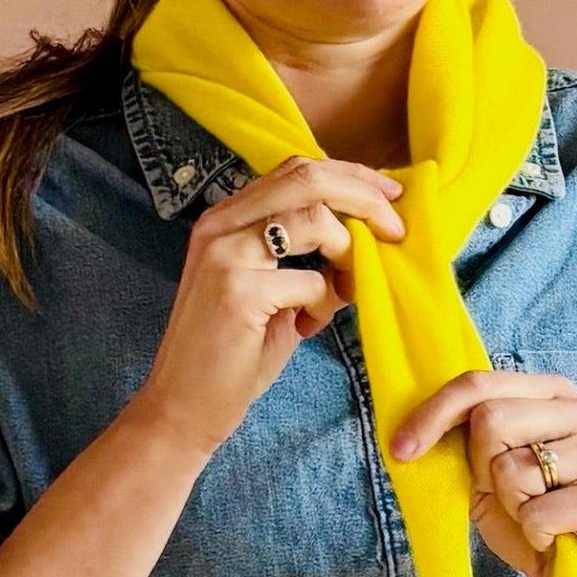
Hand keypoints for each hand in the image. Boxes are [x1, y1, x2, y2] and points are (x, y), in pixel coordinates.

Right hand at [132, 154, 408, 459]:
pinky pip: (311, 281)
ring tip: (350, 287)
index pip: (296, 170)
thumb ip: (304, 255)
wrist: (181, 406)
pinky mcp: (237, 292)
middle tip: (395, 229)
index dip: (351, 176)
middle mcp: (220, 225)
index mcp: (226, 217)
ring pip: (314, 220)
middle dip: (364, 198)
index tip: (390, 194)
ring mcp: (225, 255)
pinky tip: (310, 325)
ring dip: (349, 253)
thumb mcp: (269, 289)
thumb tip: (367, 238)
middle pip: (308, 179)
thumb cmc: (231, 351)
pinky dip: (326, 302)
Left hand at [391, 369, 576, 576]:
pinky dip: (534, 534)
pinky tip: (558, 537)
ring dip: (513, 507)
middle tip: (513, 500)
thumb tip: (413, 428)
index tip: (401, 449)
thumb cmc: (537, 524)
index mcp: (555, 394)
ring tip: (541, 519)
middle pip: (491, 419)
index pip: (481, 383)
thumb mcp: (488, 479)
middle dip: (483, 471)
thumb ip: (465, 443)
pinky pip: (538, 512)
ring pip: (512, 469)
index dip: (434, 414)